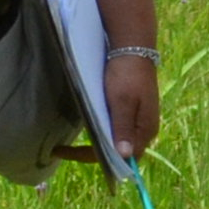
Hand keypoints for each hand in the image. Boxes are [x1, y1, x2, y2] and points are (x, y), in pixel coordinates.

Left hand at [58, 53, 161, 171]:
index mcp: (145, 131)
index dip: (96, 160)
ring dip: (95, 145)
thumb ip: (122, 128)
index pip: (121, 160)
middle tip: (63, 150)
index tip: (69, 154)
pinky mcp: (132, 111)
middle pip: (118, 154)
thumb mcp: (122, 101)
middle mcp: (145, 130)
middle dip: (92, 154)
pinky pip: (116, 130)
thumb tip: (124, 156)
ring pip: (116, 142)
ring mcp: (139, 121)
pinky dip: (100, 133)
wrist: (133, 48)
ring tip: (71, 144)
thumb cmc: (127, 74)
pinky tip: (87, 129)